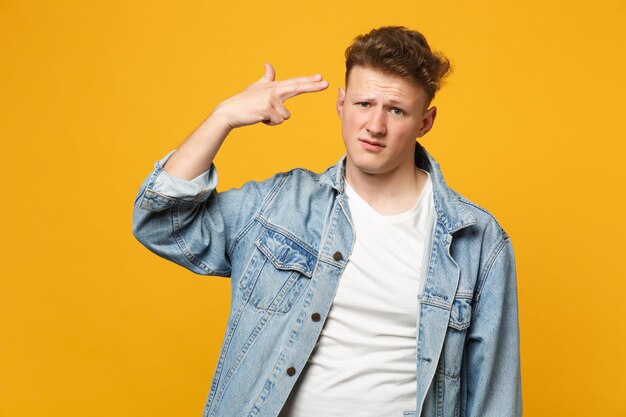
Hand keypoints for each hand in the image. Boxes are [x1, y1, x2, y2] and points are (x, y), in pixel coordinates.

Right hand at [211, 63, 328, 128]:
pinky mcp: (267, 109)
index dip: (308, 80)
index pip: (294, 83)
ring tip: (262, 114)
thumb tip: (268, 65)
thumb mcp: (256, 87)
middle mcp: (273, 90)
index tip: (321, 77)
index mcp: (273, 86)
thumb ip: (266, 78)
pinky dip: (269, 123)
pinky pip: (277, 121)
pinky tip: (259, 118)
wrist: (229, 112)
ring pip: (286, 115)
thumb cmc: (244, 101)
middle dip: (312, 86)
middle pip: (296, 88)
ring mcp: (270, 99)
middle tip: (326, 83)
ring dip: (275, 119)